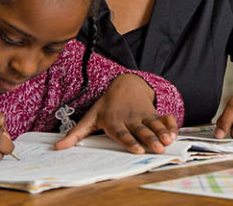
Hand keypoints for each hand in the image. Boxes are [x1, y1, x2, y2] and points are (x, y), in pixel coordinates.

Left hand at [54, 74, 178, 153]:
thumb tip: (58, 147)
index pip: (122, 133)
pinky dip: (170, 125)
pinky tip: (174, 133)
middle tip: (158, 147)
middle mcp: (130, 119)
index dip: (129, 141)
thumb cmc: (106, 105)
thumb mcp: (91, 117)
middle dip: (150, 139)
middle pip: (141, 131)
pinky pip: (163, 118)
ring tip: (168, 141)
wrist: (125, 84)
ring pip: (153, 125)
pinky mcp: (153, 113)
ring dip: (162, 133)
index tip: (137, 149)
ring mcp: (143, 115)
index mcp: (115, 121)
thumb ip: (76, 134)